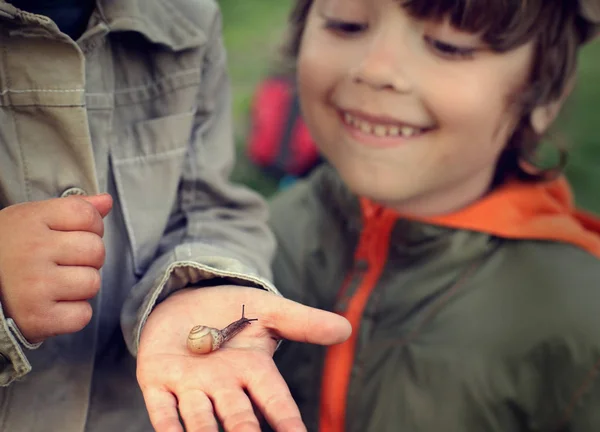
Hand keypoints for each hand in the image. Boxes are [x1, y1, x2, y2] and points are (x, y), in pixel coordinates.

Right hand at [0, 194, 112, 342]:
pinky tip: (51, 306)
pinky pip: (82, 315)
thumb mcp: (30, 219)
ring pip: (92, 283)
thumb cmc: (7, 251)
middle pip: (96, 250)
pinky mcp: (37, 318)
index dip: (91, 226)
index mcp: (31, 220)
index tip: (71, 236)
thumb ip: (73, 208)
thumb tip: (107, 201)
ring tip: (54, 286)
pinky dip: (72, 315)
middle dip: (87, 259)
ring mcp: (35, 285)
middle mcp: (32, 250)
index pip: (87, 215)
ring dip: (80, 288)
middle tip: (61, 264)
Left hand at [137, 285, 351, 431]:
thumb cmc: (235, 310)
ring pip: (201, 420)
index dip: (288, 422)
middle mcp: (224, 386)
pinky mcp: (158, 380)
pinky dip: (167, 426)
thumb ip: (304, 322)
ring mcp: (191, 386)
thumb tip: (345, 328)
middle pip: (240, 418)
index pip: (276, 402)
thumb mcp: (270, 310)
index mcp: (253, 371)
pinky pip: (162, 410)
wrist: (190, 299)